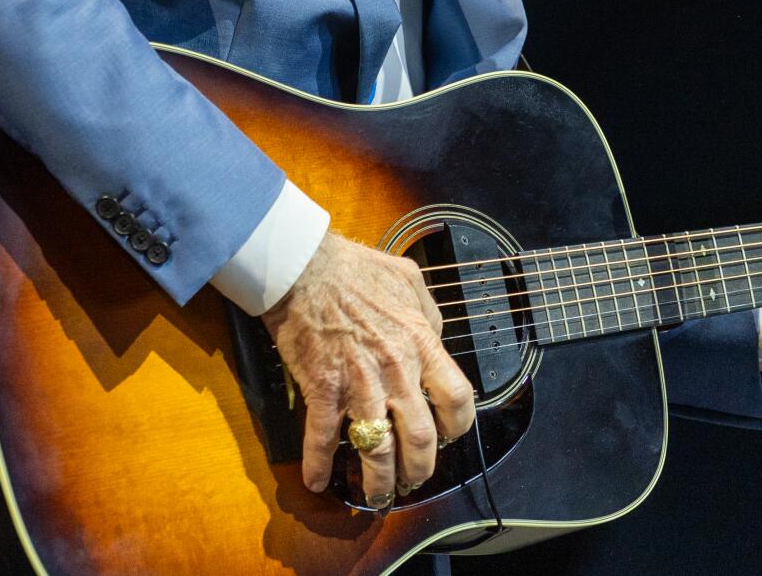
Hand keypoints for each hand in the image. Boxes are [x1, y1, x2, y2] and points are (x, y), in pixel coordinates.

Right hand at [261, 232, 476, 502]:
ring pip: (378, 450)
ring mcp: (358, 383)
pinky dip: (318, 465)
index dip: (458, 426)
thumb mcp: (408, 278)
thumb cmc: (354, 268)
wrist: (302, 265)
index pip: (457, 398)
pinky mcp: (322, 389)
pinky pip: (322, 437)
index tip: (449, 436)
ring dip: (378, 481)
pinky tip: (316, 481)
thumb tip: (434, 333)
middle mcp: (396, 369)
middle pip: (420, 437)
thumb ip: (428, 312)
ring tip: (377, 495)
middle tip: (414, 479)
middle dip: (420, 468)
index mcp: (420, 342)